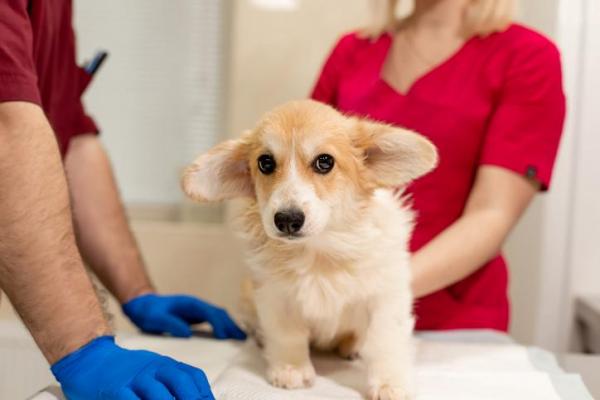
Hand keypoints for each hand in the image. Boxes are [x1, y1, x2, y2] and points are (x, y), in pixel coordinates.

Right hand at [51, 336, 213, 399]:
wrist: (88, 358)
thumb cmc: (125, 373)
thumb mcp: (152, 372)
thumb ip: (171, 385)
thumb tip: (196, 397)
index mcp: (165, 364)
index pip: (193, 376)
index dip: (205, 393)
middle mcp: (153, 368)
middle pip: (181, 382)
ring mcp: (134, 377)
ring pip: (158, 394)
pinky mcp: (114, 388)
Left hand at [122, 293, 245, 339]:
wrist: (143, 305)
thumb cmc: (148, 311)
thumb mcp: (155, 318)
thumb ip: (170, 323)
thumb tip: (188, 333)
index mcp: (190, 303)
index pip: (209, 313)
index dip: (218, 324)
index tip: (224, 336)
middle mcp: (197, 305)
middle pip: (219, 313)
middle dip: (230, 325)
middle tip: (241, 339)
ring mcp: (198, 310)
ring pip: (219, 316)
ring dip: (230, 325)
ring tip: (241, 338)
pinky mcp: (196, 317)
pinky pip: (214, 321)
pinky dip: (224, 327)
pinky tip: (229, 336)